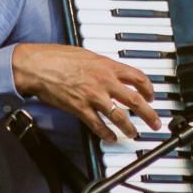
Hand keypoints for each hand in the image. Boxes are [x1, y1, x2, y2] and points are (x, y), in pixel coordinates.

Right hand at [11, 43, 161, 142]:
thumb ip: (102, 66)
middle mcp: (104, 81)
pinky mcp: (80, 109)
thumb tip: (111, 72)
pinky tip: (111, 138)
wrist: (38, 66)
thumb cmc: (58, 57)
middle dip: (149, 114)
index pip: (138, 77)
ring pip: (120, 116)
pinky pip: (98, 125)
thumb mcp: (87, 55)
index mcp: (108, 66)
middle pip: (135, 100)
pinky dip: (106, 134)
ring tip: (135, 134)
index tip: (151, 96)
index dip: (149, 89)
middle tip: (155, 122)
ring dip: (130, 128)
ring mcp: (93, 97)